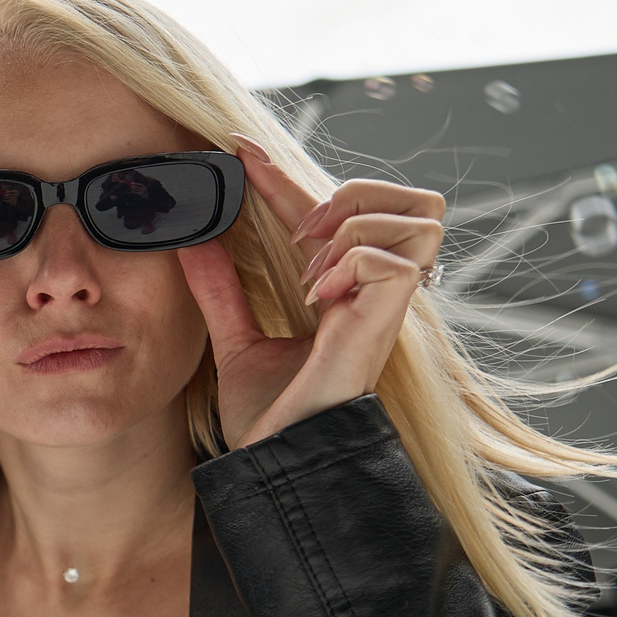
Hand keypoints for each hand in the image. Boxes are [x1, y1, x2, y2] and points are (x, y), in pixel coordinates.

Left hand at [178, 137, 444, 447]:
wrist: (273, 463)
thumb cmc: (267, 419)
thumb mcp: (235, 341)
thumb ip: (221, 291)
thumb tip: (193, 240)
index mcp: (346, 293)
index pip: (330, 214)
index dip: (285, 177)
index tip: (238, 152)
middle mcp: (375, 295)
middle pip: (420, 200)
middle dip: (358, 192)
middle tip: (301, 231)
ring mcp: (388, 308)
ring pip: (423, 217)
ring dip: (356, 227)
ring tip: (310, 269)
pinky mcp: (387, 326)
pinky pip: (393, 261)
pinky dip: (351, 263)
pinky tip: (318, 296)